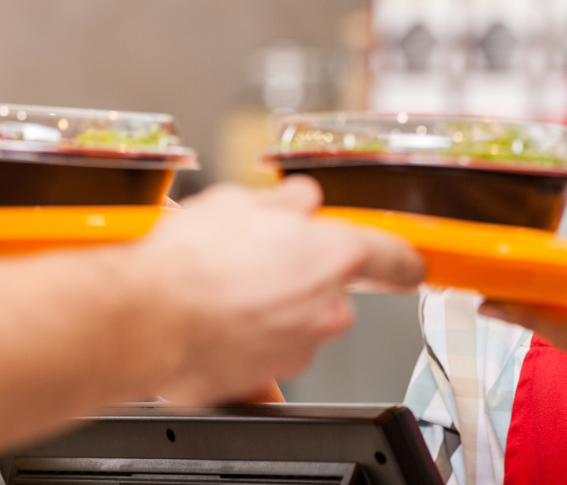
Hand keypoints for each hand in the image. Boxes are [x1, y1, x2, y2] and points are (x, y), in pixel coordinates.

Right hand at [134, 177, 424, 404]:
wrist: (142, 318)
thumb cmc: (192, 259)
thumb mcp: (243, 200)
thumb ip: (289, 201)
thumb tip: (300, 202)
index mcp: (335, 255)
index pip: (394, 257)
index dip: (404, 258)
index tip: (411, 263)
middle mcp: (326, 307)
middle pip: (333, 288)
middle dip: (303, 273)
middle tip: (258, 258)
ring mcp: (297, 348)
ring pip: (298, 320)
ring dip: (273, 306)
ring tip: (226, 286)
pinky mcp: (263, 379)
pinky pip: (266, 353)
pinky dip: (248, 340)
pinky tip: (219, 322)